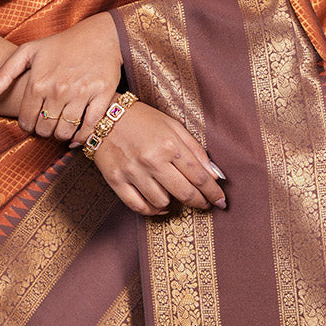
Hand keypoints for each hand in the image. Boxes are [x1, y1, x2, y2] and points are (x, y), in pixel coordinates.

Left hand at [0, 13, 121, 142]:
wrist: (99, 36)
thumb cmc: (61, 44)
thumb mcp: (29, 51)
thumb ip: (5, 73)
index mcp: (38, 82)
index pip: (26, 121)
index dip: (27, 126)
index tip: (33, 122)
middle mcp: (58, 90)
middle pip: (45, 129)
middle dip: (44, 131)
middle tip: (47, 124)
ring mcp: (81, 94)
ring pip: (65, 131)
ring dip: (60, 135)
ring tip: (60, 127)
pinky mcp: (102, 96)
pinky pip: (89, 127)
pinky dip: (81, 137)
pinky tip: (76, 135)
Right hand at [91, 101, 226, 216]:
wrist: (104, 115)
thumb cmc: (142, 120)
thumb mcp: (173, 126)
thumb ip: (195, 149)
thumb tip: (215, 175)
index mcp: (169, 144)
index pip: (199, 176)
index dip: (213, 192)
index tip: (220, 201)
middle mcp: (152, 160)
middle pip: (184, 193)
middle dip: (199, 202)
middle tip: (205, 204)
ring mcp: (133, 172)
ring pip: (162, 203)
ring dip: (173, 203)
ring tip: (174, 194)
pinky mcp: (116, 180)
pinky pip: (139, 206)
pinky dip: (152, 210)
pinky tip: (159, 205)